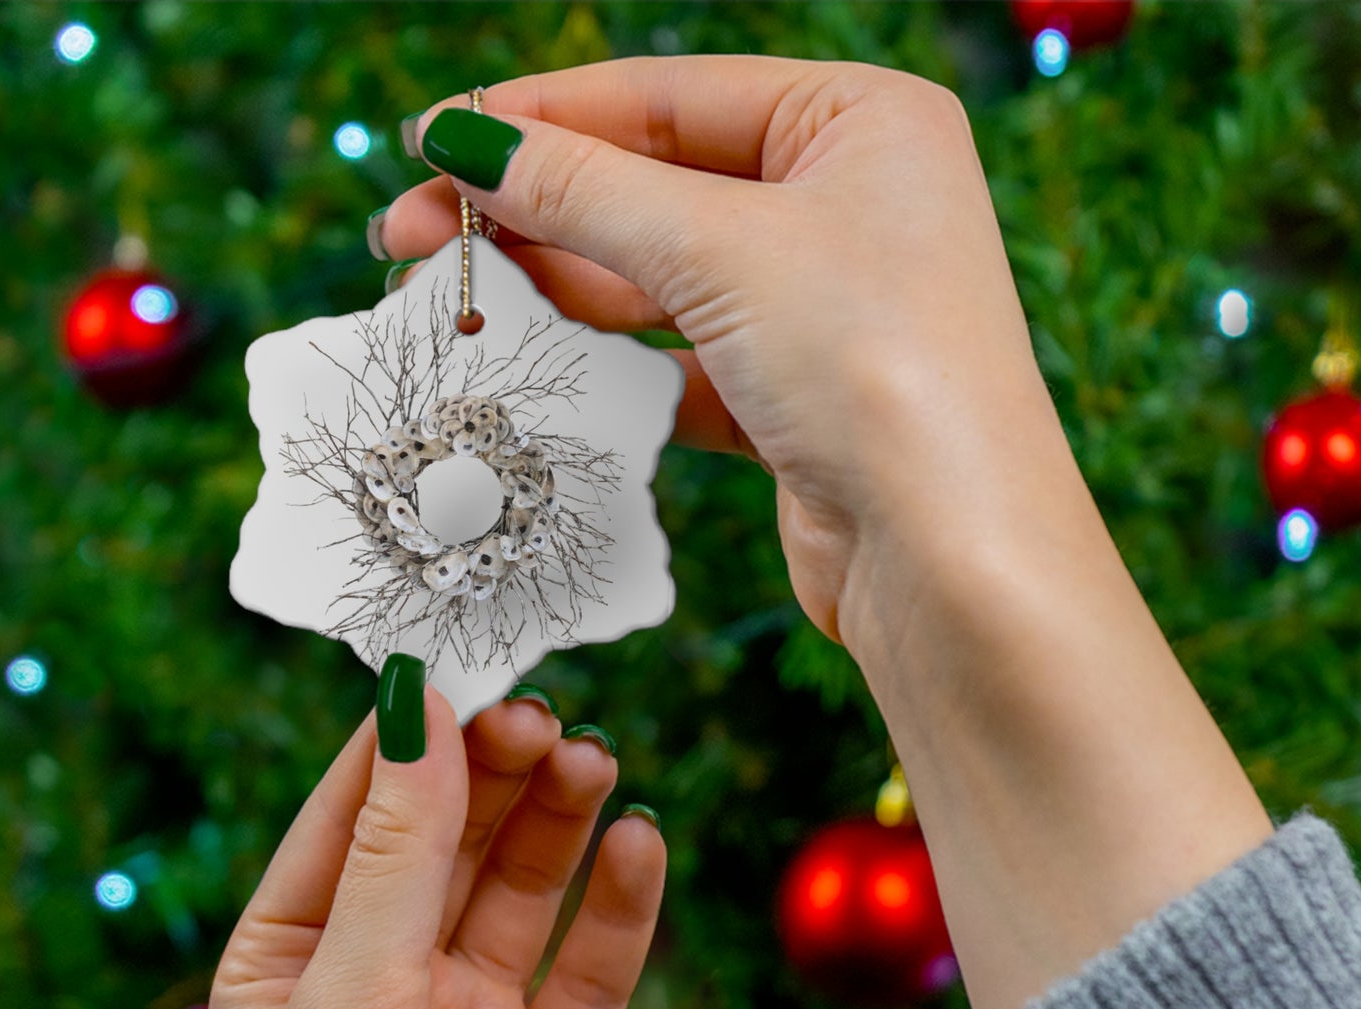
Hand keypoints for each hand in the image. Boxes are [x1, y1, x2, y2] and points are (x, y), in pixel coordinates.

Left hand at [209, 687, 663, 1008]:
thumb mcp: (350, 1000)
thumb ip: (394, 853)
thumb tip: (413, 709)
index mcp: (294, 960)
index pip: (352, 813)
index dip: (408, 740)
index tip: (465, 667)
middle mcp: (384, 981)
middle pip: (449, 839)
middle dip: (496, 773)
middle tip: (548, 718)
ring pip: (525, 887)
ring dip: (561, 821)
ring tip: (597, 761)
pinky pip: (593, 963)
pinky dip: (621, 902)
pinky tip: (641, 843)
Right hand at [380, 56, 1066, 643]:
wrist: (949, 559)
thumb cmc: (874, 368)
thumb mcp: (721, 250)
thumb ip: (586, 192)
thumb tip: (465, 142)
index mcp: (860, 122)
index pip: (667, 97)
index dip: (539, 118)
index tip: (431, 141)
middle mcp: (849, 204)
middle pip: (656, 187)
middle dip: (535, 210)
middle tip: (410, 234)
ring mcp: (823, 306)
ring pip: (663, 278)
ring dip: (563, 287)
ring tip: (458, 297)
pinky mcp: (797, 399)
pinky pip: (684, 359)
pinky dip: (615, 364)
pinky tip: (540, 362)